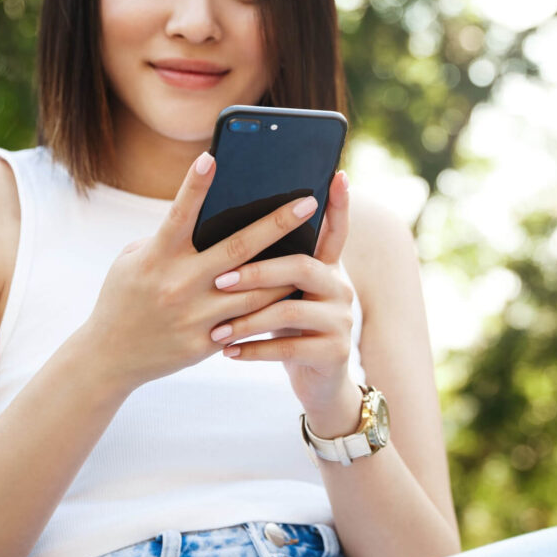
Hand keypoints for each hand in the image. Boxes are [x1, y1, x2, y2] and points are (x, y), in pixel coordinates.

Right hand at [78, 152, 317, 391]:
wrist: (109, 357)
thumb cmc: (125, 296)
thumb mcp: (133, 261)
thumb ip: (168, 239)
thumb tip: (210, 216)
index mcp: (156, 257)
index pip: (179, 215)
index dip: (194, 185)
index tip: (212, 157)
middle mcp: (177, 284)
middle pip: (239, 248)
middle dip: (277, 223)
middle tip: (309, 201)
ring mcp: (194, 316)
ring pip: (256, 289)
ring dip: (289, 268)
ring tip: (318, 247)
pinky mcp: (204, 343)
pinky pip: (248, 321)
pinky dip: (273, 306)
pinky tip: (298, 290)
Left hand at [209, 170, 357, 414]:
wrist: (317, 381)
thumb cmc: (287, 328)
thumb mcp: (285, 294)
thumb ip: (271, 266)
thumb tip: (224, 228)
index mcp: (326, 268)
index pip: (336, 229)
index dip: (339, 204)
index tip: (337, 175)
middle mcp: (340, 288)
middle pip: (301, 267)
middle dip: (258, 272)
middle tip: (219, 280)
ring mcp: (341, 320)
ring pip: (290, 312)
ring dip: (247, 320)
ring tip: (216, 329)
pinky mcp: (334, 352)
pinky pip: (288, 349)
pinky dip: (254, 350)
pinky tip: (228, 352)